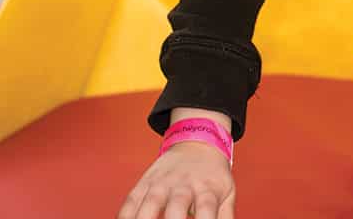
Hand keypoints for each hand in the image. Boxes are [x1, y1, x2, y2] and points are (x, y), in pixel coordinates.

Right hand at [117, 141, 234, 218]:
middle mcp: (184, 185)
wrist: (197, 141)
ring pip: (150, 203)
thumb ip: (226, 217)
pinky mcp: (146, 181)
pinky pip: (131, 200)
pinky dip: (125, 215)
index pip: (206, 210)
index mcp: (207, 189)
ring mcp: (162, 182)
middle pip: (177, 206)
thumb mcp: (227, 192)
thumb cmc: (212, 176)